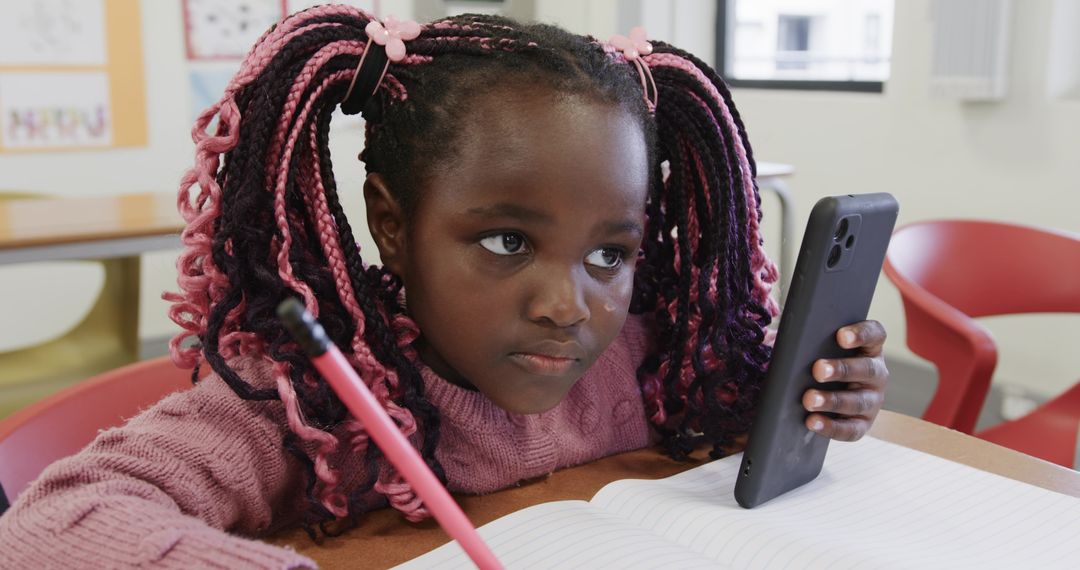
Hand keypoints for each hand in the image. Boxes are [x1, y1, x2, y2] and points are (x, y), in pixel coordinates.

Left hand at [803, 320, 887, 441]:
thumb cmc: (819, 364)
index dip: (861, 334)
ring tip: (809, 400)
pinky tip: (812, 421)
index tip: (840, 335)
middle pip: (866, 369)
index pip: (875, 334)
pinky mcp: (863, 424)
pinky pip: (851, 429)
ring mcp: (872, 400)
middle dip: (841, 369)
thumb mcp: (819, 350)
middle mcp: (876, 373)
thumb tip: (786, 341)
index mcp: (868, 348)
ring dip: (833, 400)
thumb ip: (811, 342)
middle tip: (818, 369)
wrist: (824, 397)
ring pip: (858, 401)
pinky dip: (831, 427)